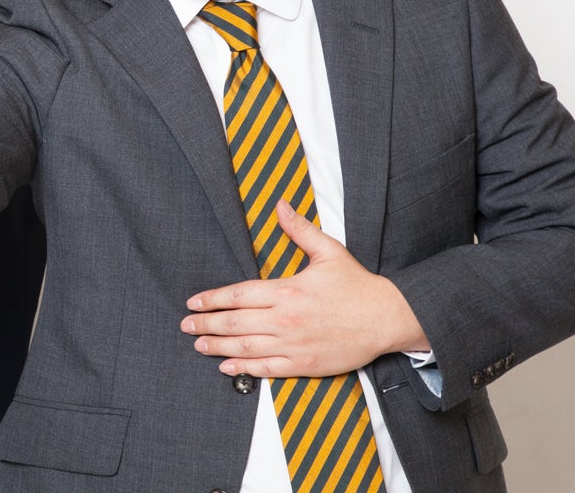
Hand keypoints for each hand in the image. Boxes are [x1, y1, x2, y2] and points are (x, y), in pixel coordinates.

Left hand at [181, 200, 429, 377]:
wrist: (388, 318)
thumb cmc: (357, 286)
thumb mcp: (328, 251)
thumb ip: (299, 230)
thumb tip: (280, 205)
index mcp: (287, 291)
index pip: (239, 295)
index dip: (212, 299)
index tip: (194, 302)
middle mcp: (286, 320)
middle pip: (236, 323)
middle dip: (207, 324)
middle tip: (186, 326)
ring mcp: (294, 344)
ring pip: (246, 348)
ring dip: (218, 347)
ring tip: (198, 345)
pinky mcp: (305, 364)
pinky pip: (268, 369)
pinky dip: (245, 370)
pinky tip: (227, 367)